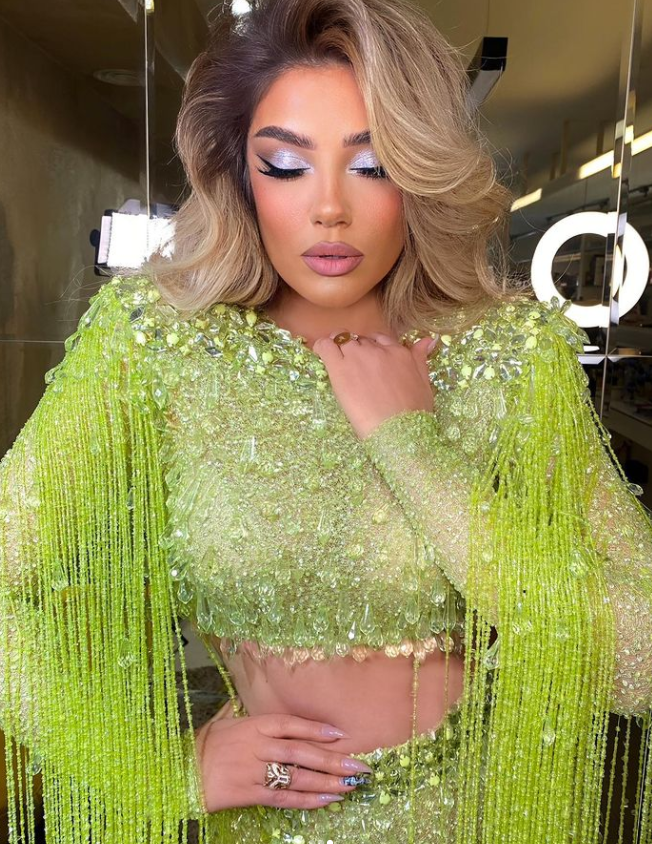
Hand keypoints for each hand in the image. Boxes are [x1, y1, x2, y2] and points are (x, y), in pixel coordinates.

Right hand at [195, 712, 371, 811]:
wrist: (180, 772)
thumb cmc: (205, 743)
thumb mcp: (226, 717)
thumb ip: (246, 707)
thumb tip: (257, 693)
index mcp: (254, 724)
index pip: (291, 724)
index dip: (317, 728)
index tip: (340, 734)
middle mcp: (258, 746)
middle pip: (301, 752)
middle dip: (333, 760)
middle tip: (359, 766)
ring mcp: (255, 771)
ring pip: (297, 777)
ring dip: (327, 782)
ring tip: (350, 785)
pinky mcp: (250, 794)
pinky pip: (284, 798)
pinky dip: (308, 799)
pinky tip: (327, 800)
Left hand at [313, 331, 438, 438]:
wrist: (399, 431)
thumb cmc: (415, 414)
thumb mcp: (424, 383)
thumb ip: (421, 359)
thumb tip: (427, 340)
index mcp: (399, 353)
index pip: (380, 340)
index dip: (371, 349)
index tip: (367, 362)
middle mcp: (378, 350)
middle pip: (360, 340)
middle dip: (356, 350)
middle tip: (352, 369)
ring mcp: (358, 357)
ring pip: (342, 341)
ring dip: (339, 349)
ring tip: (336, 364)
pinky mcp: (340, 368)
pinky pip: (326, 346)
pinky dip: (322, 347)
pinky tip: (321, 354)